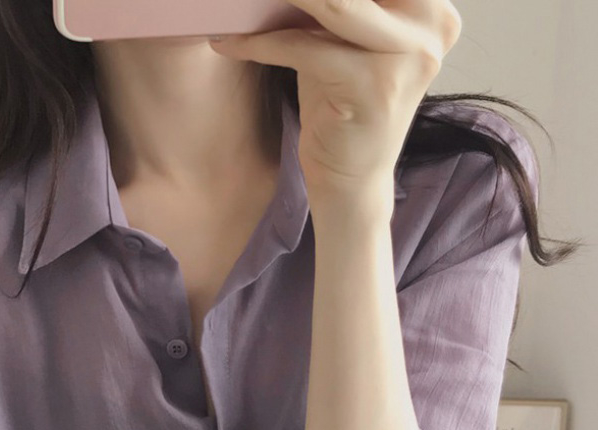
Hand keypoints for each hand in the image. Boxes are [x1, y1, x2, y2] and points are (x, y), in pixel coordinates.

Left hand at [209, 0, 461, 194]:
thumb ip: (339, 5)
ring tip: (237, 2)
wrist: (351, 180)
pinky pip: (304, 47)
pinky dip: (260, 43)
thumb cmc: (343, 106)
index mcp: (433, 11)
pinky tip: (228, 43)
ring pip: (334, 3)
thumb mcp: (347, 40)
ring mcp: (409, 57)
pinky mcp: (373, 86)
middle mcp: (432, 27)